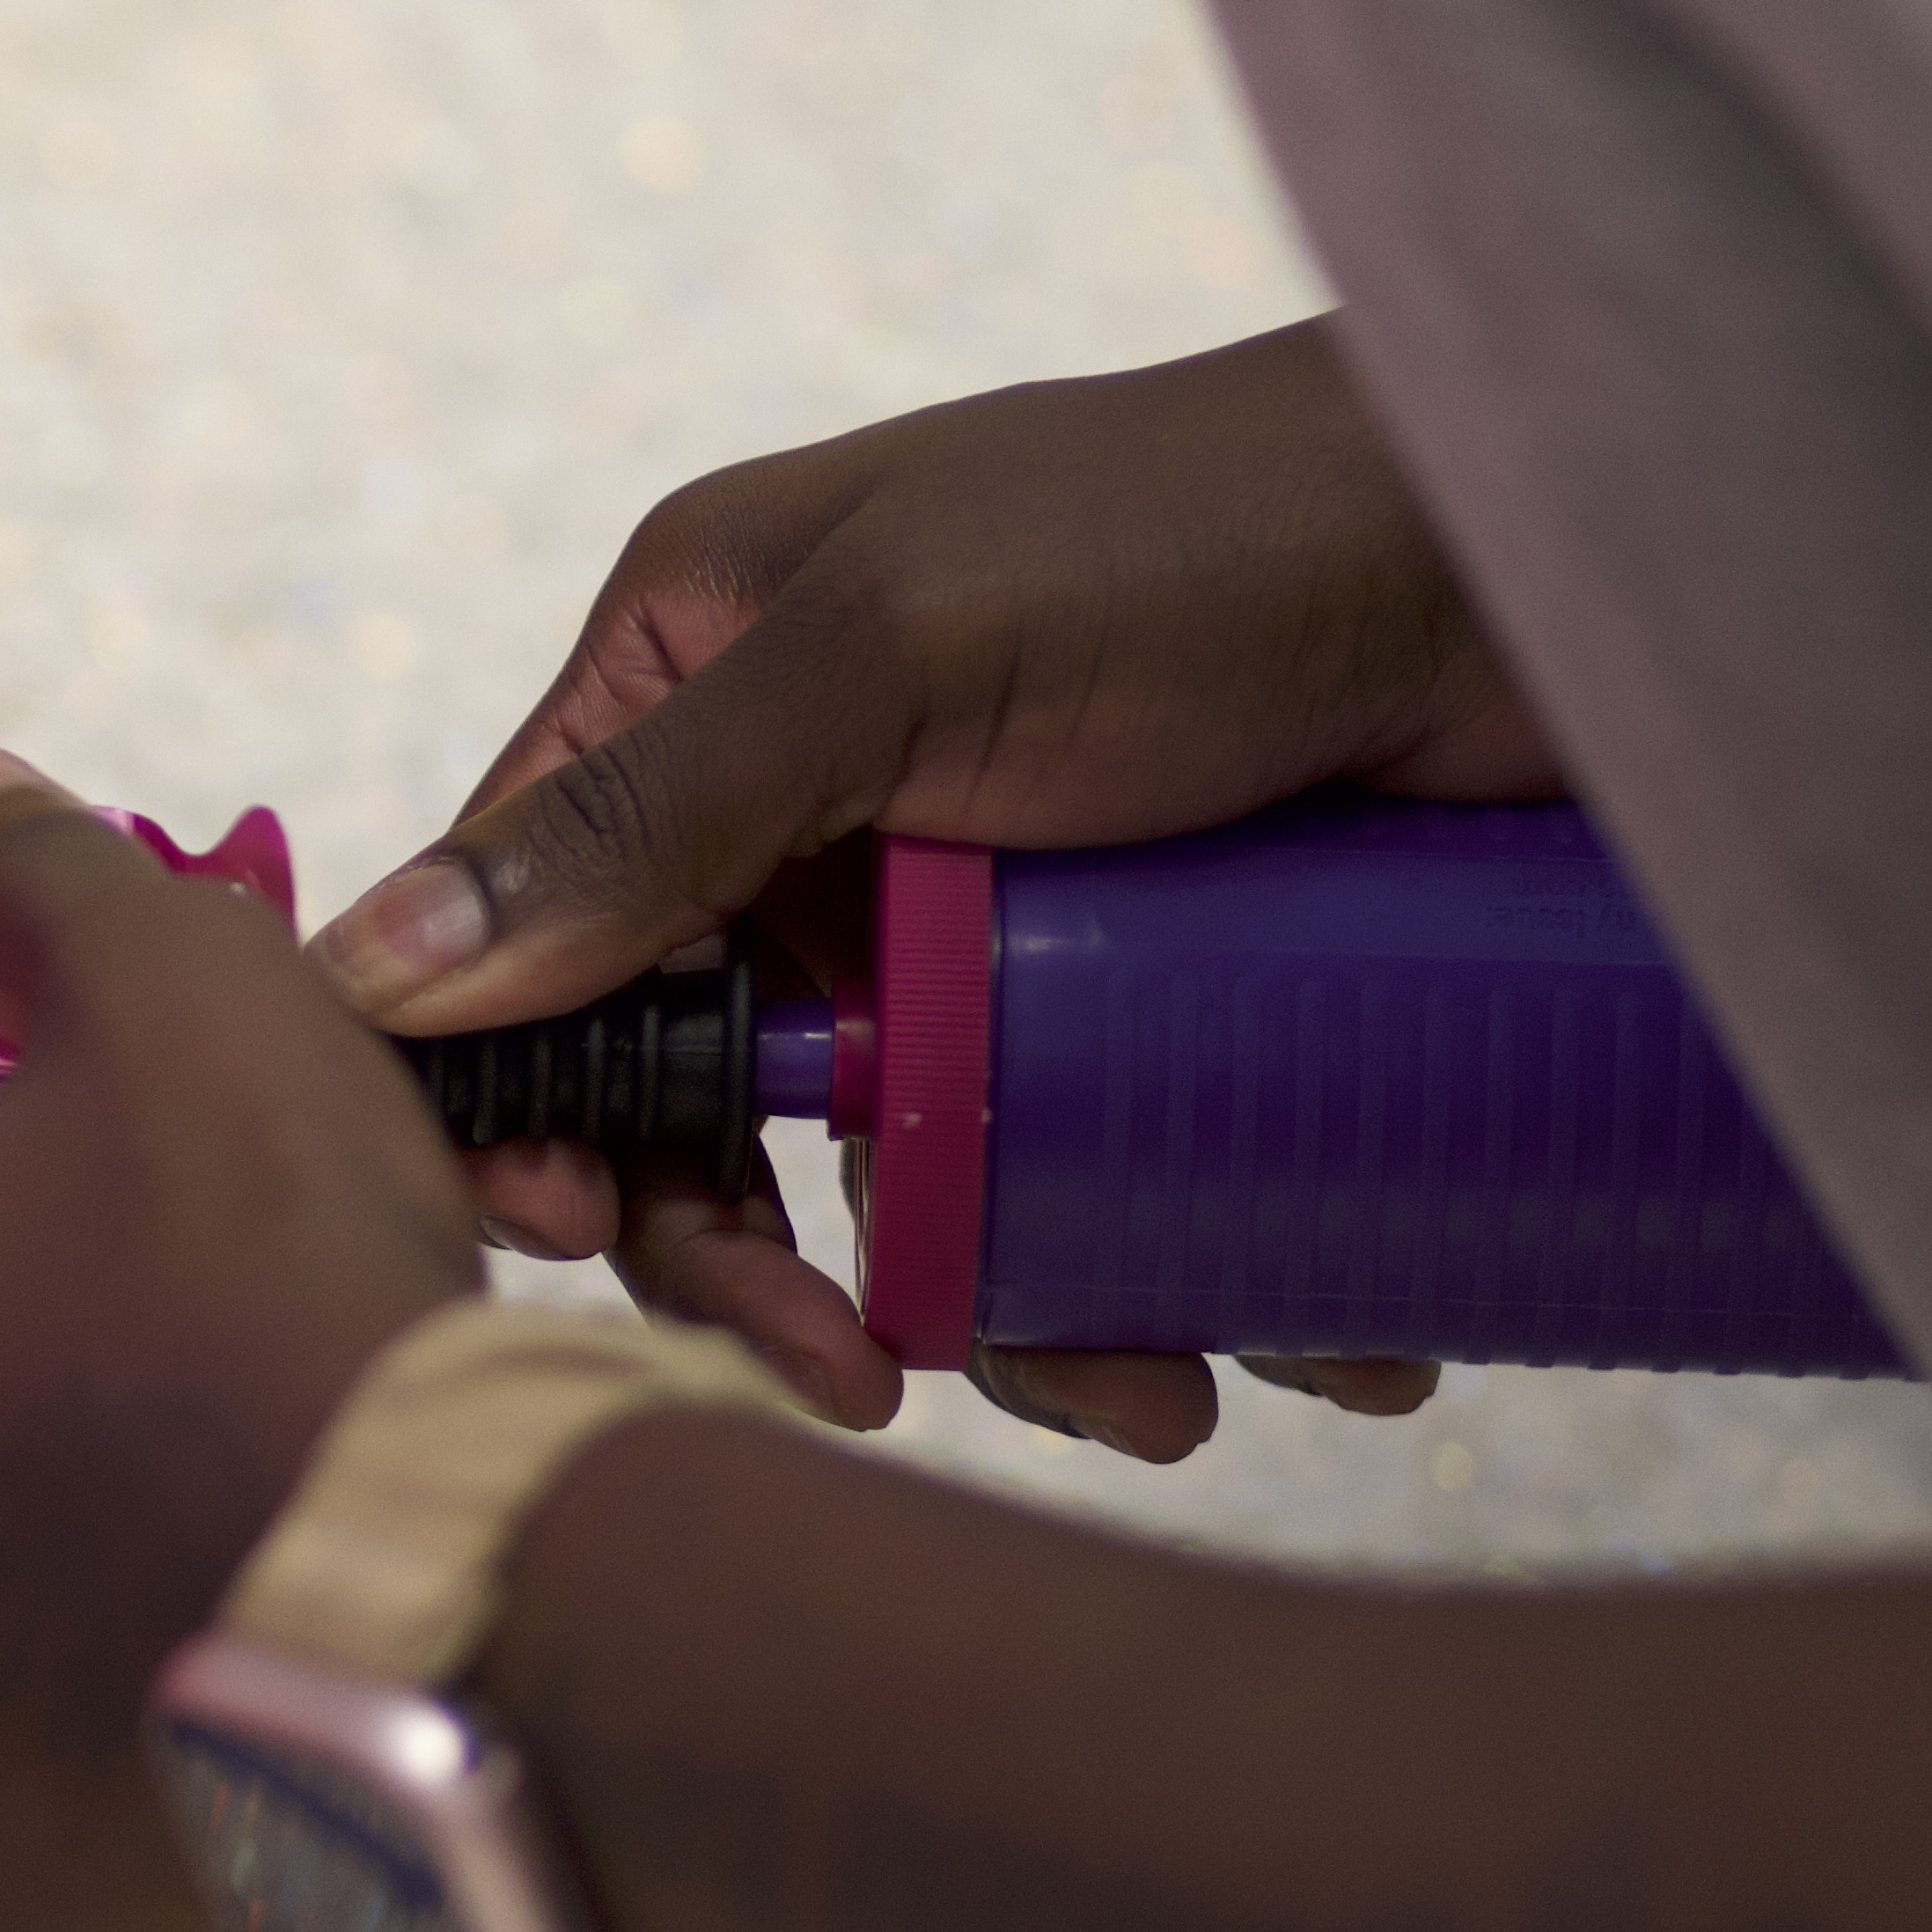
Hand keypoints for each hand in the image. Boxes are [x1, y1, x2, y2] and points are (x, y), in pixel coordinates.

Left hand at [0, 753, 478, 1931]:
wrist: (454, 1591)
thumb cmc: (292, 1291)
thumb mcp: (185, 1003)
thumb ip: (41, 889)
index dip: (40, 1359)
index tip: (185, 1363)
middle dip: (34, 1547)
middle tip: (233, 1514)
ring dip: (65, 1721)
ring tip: (251, 1658)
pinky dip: (90, 1904)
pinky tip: (222, 1817)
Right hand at [319, 321, 1554, 1442]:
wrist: (1554, 553)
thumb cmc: (1211, 537)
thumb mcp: (897, 653)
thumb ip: (650, 814)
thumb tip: (377, 976)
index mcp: (699, 681)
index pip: (531, 936)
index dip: (528, 1107)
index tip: (579, 1240)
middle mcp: (817, 806)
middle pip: (712, 1105)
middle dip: (777, 1266)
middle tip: (862, 1377)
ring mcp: (982, 917)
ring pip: (911, 1184)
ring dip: (1015, 1321)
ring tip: (1158, 1395)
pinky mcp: (1138, 1000)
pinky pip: (1090, 1190)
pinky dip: (1169, 1285)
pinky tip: (1299, 1336)